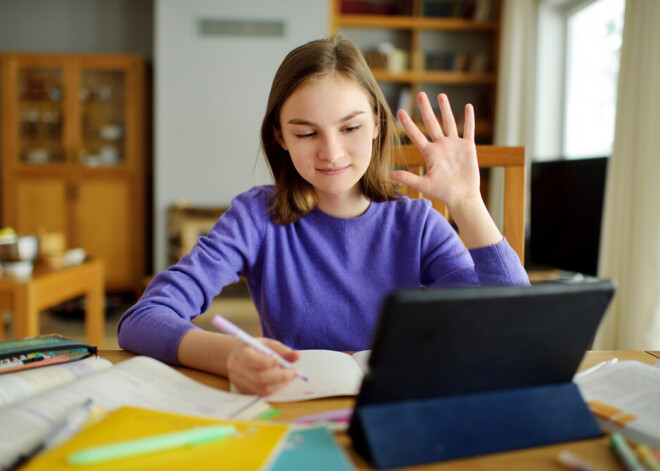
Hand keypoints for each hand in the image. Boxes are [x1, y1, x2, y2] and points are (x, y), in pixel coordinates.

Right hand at [226, 338, 300, 395]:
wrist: (237, 356)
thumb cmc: (255, 348)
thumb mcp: (268, 344)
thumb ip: (282, 350)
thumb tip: (297, 356)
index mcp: (240, 352)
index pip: (250, 359)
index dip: (266, 362)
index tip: (281, 361)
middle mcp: (236, 369)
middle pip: (258, 377)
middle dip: (280, 376)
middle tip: (295, 372)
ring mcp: (239, 382)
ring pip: (262, 388)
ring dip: (280, 383)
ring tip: (291, 376)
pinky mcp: (244, 391)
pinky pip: (262, 394)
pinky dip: (275, 388)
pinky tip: (282, 381)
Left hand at [391, 92, 481, 211]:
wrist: (462, 197)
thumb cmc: (443, 193)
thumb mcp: (424, 184)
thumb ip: (408, 177)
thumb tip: (390, 174)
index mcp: (429, 153)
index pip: (416, 134)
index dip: (408, 123)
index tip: (400, 111)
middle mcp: (441, 146)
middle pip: (432, 123)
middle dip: (426, 109)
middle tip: (420, 94)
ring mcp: (454, 145)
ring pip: (449, 123)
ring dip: (445, 109)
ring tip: (441, 95)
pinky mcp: (468, 147)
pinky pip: (468, 130)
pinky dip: (468, 119)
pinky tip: (467, 107)